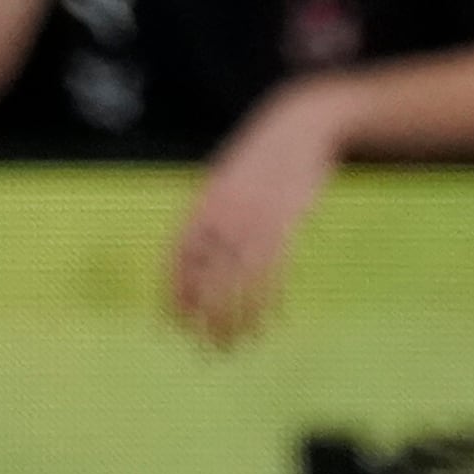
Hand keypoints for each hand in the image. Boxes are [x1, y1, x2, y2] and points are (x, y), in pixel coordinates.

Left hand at [169, 80, 344, 344]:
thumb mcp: (226, 181)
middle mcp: (224, 215)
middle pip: (206, 277)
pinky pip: (272, 273)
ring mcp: (255, 220)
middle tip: (206, 348)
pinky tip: (270, 322)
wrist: (299, 125)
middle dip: (204, 319)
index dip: (174, 294)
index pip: (177, 258)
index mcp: (203, 204)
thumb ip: (210, 216)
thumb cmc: (261, 158)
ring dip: (236, 320)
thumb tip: (197, 254)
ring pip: (238, 284)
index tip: (173, 324)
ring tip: (236, 345)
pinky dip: (268, 302)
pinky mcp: (287, 224)